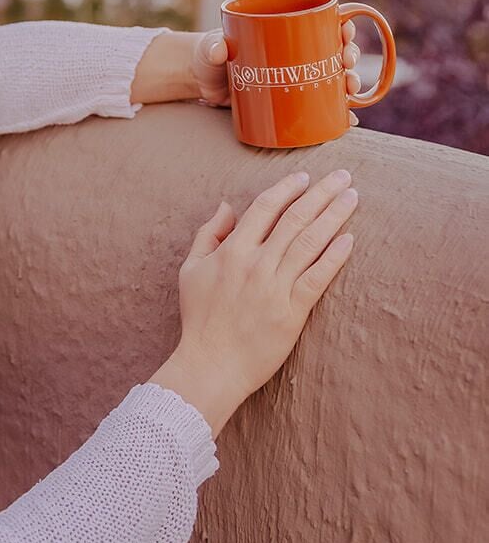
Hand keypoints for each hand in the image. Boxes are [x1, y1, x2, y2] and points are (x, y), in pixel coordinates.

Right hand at [148, 167, 358, 435]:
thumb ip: (208, 234)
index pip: (265, 208)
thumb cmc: (199, 318)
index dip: (287, 189)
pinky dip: (333, 257)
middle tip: (343, 176)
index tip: (304, 177)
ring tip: (352, 197)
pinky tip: (349, 239)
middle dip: (321, 194)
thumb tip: (228, 205)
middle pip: (294, 219)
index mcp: (232, 250)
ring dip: (334, 217)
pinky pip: (317, 279)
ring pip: (310, 243)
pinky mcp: (292, 313)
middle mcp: (256, 264)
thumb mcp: (191, 269)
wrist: (211, 365)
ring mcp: (275, 287)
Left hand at [192, 20, 362, 125]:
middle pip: (334, 51)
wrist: (202, 83)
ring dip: (350, 84)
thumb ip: (212, 48)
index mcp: (284, 32)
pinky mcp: (290, 101)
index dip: (342, 25)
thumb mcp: (210, 49)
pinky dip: (336, 112)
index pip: (322, 24)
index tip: (346, 32)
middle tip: (347, 64)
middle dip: (349, 56)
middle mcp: (296, 54)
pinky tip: (348, 119)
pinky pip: (320, 106)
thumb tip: (219, 50)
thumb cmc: (209, 56)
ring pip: (333, 78)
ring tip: (350, 91)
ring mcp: (296, 78)